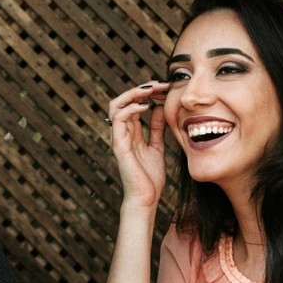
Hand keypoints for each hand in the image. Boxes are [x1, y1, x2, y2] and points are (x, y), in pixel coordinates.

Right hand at [107, 80, 169, 207]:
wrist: (146, 198)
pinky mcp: (119, 145)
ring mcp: (119, 138)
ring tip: (151, 89)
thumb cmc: (150, 177)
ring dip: (133, 93)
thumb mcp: (158, 146)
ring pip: (116, 106)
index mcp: (131, 133)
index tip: (166, 87)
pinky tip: (146, 106)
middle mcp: (122, 133)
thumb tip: (159, 108)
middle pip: (123, 101)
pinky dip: (131, 108)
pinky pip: (118, 120)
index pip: (134, 104)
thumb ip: (157, 128)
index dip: (148, 93)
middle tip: (159, 83)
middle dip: (140, 89)